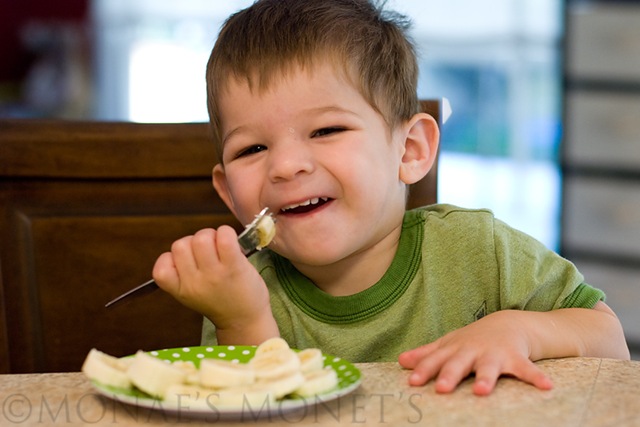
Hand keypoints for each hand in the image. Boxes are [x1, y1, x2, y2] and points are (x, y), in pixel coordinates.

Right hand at [152, 225, 275, 342]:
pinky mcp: (234, 266)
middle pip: (180, 244)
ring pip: (201, 237)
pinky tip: (232, 243)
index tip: (187, 263)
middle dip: (194, 242)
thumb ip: (184, 273)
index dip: (172, 257)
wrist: (244, 320)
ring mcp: (214, 274)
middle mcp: (194, 282)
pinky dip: (227, 233)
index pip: (160, 267)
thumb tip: (190, 243)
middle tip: (208, 252)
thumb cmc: (221, 302)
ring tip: (221, 247)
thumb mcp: (192, 294)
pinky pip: (224, 237)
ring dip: (211, 236)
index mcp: (180, 290)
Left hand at [398, 310, 552, 395]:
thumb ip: (427, 354)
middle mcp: (473, 351)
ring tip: (482, 391)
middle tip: (441, 388)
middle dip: (450, 374)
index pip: (436, 360)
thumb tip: (402, 361)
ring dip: (486, 378)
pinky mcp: (517, 358)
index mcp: (455, 349)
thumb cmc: (473, 340)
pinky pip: (527, 369)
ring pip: (489, 367)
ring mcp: (494, 354)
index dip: (424, 370)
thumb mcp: (449, 344)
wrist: (508, 323)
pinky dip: (536, 378)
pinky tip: (547, 387)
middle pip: (459, 363)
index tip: (413, 381)